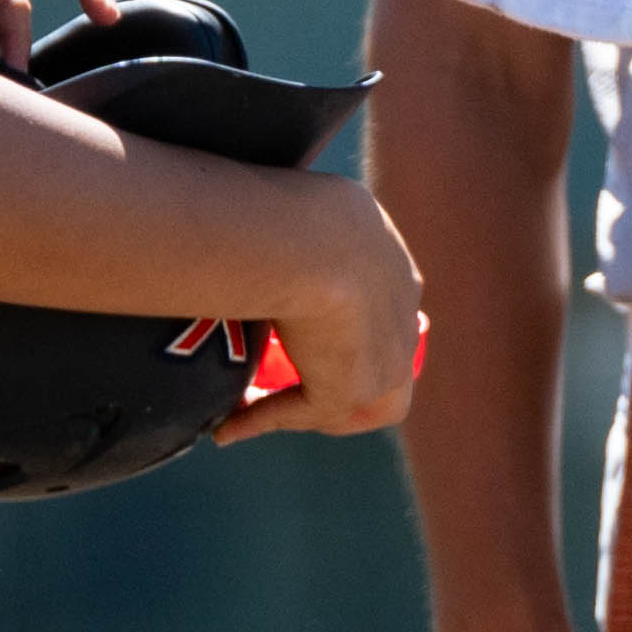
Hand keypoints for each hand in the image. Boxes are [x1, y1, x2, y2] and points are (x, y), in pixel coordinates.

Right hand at [206, 164, 425, 437]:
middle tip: (300, 382)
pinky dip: (265, 419)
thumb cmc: (291, 209)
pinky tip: (229, 425)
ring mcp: (386, 354)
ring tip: (269, 411)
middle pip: (387, 356)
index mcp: (392, 261)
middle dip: (348, 374)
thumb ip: (295, 223)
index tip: (312, 330)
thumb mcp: (301, 206)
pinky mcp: (352, 389)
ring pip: (363, 400)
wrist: (300, 241)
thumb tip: (253, 217)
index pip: (385, 304)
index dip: (353, 324)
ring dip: (318, 408)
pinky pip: (307, 414)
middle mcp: (401, 309)